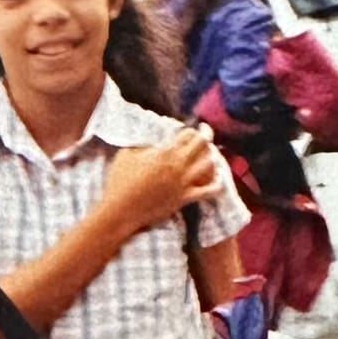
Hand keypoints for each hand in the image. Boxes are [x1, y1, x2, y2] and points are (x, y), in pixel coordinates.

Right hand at [103, 127, 220, 230]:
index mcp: (165, 152)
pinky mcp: (185, 198)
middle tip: (205, 131)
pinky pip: (210, 191)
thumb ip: (143, 143)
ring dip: (211, 155)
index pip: (187, 134)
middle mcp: (178, 166)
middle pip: (202, 144)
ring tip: (208, 153)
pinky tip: (218, 178)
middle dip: (206, 134)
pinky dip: (217, 183)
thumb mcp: (127, 153)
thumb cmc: (120, 180)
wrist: (121, 210)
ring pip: (209, 164)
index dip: (189, 129)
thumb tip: (155, 138)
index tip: (187, 129)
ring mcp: (184, 183)